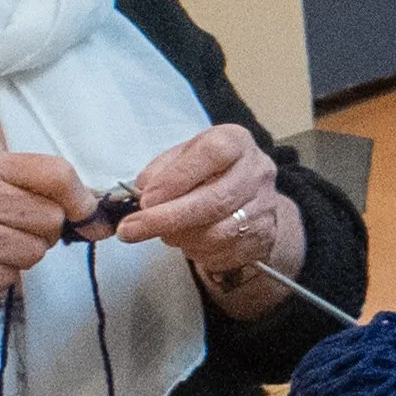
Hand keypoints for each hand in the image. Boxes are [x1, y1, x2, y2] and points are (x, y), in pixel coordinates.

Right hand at [0, 149, 91, 323]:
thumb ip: (25, 183)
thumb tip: (88, 205)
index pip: (55, 172)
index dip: (80, 196)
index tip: (85, 211)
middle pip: (52, 217)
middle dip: (43, 230)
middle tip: (10, 230)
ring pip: (37, 250)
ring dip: (22, 254)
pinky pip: (14, 275)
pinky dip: (2, 273)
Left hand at [111, 124, 302, 317]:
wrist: (252, 198)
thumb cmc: (209, 172)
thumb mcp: (184, 157)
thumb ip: (162, 170)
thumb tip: (144, 191)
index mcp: (235, 142)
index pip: (211, 154)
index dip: (177, 178)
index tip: (146, 199)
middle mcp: (256, 172)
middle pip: (214, 201)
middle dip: (166, 219)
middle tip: (131, 230)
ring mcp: (264, 208)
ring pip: (217, 233)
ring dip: (179, 237)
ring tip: (163, 232)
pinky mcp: (263, 238)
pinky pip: (222, 253)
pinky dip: (195, 251)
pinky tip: (187, 242)